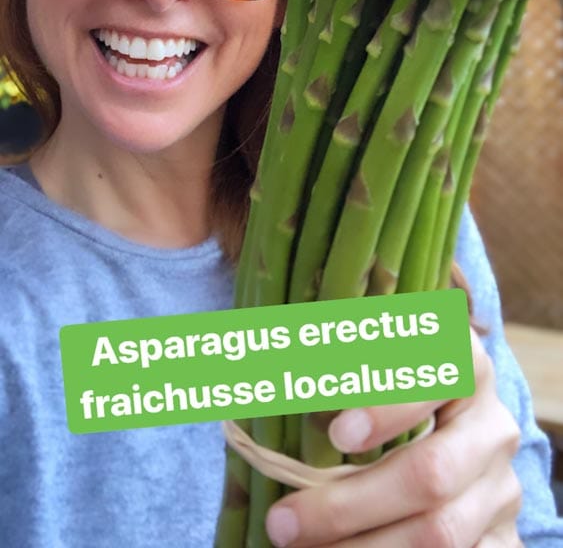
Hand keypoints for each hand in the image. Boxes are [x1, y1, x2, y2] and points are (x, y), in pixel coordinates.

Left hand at [265, 329, 522, 546]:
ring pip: (441, 533)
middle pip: (430, 474)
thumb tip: (249, 360)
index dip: (391, 406)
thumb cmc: (388, 388)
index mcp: (462, 363)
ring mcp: (501, 487)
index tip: (338, 433)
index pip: (437, 375)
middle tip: (282, 522)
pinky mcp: (504, 537)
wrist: (457, 440)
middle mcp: (491, 425)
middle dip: (349, 506)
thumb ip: (323, 355)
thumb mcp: (369, 361)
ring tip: (297, 547)